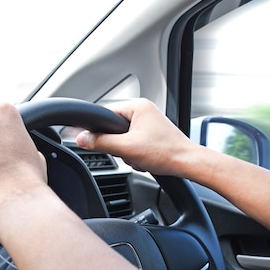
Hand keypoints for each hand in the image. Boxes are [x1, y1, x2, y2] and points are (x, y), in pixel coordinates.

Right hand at [76, 98, 195, 175]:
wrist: (187, 163)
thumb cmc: (166, 152)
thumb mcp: (127, 148)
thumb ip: (101, 142)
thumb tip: (81, 138)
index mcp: (138, 106)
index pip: (106, 114)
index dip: (99, 130)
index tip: (92, 140)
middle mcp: (144, 111)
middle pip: (114, 129)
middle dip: (119, 146)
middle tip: (131, 152)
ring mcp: (148, 123)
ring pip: (123, 139)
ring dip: (128, 152)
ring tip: (142, 157)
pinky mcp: (152, 135)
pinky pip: (133, 144)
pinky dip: (136, 155)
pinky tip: (145, 160)